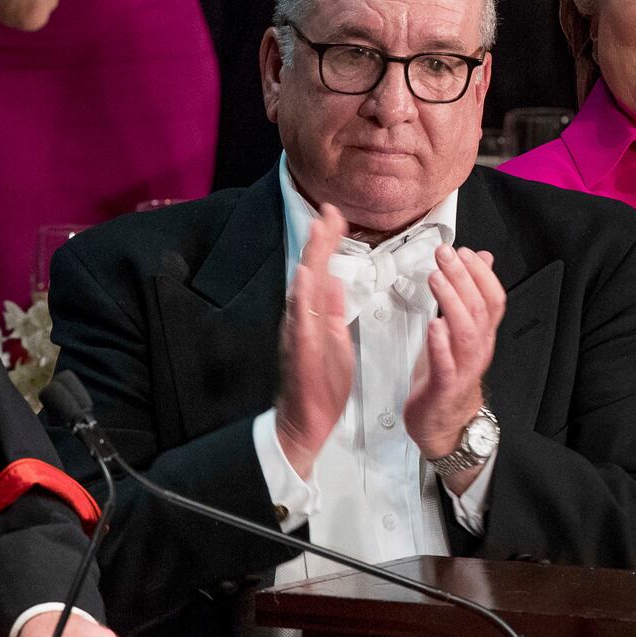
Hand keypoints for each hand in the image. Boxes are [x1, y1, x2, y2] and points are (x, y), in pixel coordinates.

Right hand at [275, 205, 352, 478]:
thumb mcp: (335, 339)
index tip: (335, 215)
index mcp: (315, 317)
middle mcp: (303, 322)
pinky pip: (302, 327)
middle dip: (318, 243)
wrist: (307, 423)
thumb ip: (333, 311)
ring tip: (317, 237)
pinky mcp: (301, 356)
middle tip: (328, 213)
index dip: (328, 244)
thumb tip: (335, 283)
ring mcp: (299, 338)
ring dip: (309, 264)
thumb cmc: (321, 384)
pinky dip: (304, 304)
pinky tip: (308, 284)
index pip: (322, 273)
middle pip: (310, 275)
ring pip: (302, 296)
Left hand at [403, 245, 505, 487]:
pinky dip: (440, 344)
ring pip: (466, 331)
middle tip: (446, 255)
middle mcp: (478, 349)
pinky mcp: (444, 386)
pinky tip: (433, 326)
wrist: (446, 424)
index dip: (481, 273)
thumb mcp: (460, 332)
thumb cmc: (448, 377)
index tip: (463, 251)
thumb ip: (470, 297)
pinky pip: (446, 364)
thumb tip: (482, 262)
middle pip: (479, 308)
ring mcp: (463, 368)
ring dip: (452, 302)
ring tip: (437, 280)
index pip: (493, 298)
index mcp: (482, 335)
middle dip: (463, 277)